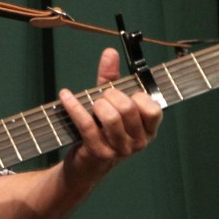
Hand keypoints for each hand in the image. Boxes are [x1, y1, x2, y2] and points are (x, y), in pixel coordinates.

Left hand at [58, 48, 162, 177]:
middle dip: (110, 96)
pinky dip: (74, 106)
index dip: (136, 97)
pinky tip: (65, 95)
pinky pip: (87, 125)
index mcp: (148, 130)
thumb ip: (112, 78)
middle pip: (127, 108)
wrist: (85, 165)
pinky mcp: (99, 153)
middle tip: (101, 98)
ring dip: (96, 104)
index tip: (124, 96)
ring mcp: (119, 150)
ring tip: (91, 104)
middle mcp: (138, 142)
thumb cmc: (102, 130)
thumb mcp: (110, 104)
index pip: (153, 109)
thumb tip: (110, 52)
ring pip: (110, 117)